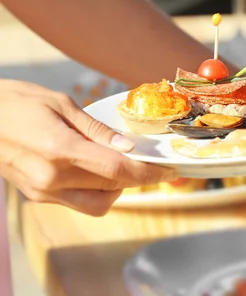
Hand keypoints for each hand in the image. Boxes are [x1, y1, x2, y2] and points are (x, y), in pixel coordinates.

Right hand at [0, 80, 176, 215]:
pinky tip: (97, 168)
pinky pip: (78, 201)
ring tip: (121, 164)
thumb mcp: (61, 104)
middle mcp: (53, 178)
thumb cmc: (15, 102)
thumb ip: (97, 130)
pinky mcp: (36, 196)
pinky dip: (96, 190)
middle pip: (113, 187)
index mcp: (61, 151)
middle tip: (150, 160)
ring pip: (98, 203)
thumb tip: (128, 147)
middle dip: (138, 176)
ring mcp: (43, 192)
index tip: (170, 170)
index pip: (119, 170)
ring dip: (118, 188)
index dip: (149, 172)